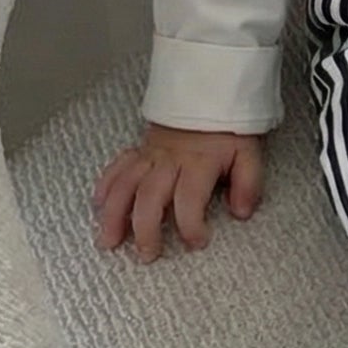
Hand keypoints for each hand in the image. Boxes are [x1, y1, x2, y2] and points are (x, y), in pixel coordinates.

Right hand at [92, 123, 266, 261]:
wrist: (209, 93)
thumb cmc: (228, 129)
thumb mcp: (248, 153)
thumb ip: (248, 183)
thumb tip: (242, 213)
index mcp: (199, 163)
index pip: (189, 200)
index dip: (191, 225)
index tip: (198, 242)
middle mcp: (169, 161)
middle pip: (150, 197)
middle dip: (145, 229)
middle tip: (147, 254)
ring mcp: (150, 155)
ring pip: (126, 184)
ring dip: (115, 214)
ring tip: (109, 241)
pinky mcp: (139, 150)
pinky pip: (117, 166)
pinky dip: (105, 185)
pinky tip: (98, 205)